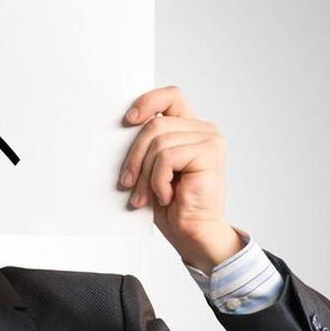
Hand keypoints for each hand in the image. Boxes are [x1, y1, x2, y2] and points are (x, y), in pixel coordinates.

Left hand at [118, 85, 242, 273]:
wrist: (192, 234)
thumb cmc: (170, 205)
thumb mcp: (150, 168)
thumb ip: (145, 144)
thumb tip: (119, 127)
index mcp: (190, 129)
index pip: (170, 96)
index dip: (147, 101)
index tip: (127, 120)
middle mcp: (204, 130)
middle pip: (155, 124)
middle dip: (134, 156)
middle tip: (128, 183)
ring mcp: (210, 140)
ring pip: (158, 142)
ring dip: (145, 174)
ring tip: (145, 196)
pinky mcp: (210, 153)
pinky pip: (167, 157)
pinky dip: (158, 180)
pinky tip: (166, 196)